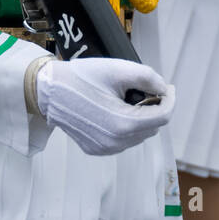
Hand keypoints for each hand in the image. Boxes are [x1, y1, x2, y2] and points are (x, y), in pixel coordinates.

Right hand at [33, 57, 173, 156]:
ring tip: (126, 100)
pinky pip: (122, 141)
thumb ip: (148, 77)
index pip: (163, 116)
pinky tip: (112, 110)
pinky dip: (125, 127)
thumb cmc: (82, 77)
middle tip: (143, 90)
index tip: (168, 88)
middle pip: (152, 127)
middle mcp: (116, 142)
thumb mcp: (118, 69)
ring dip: (140, 119)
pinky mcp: (96, 149)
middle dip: (153, 108)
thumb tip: (163, 88)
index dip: (170, 100)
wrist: (48, 90)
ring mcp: (105, 148)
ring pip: (138, 136)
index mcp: (124, 124)